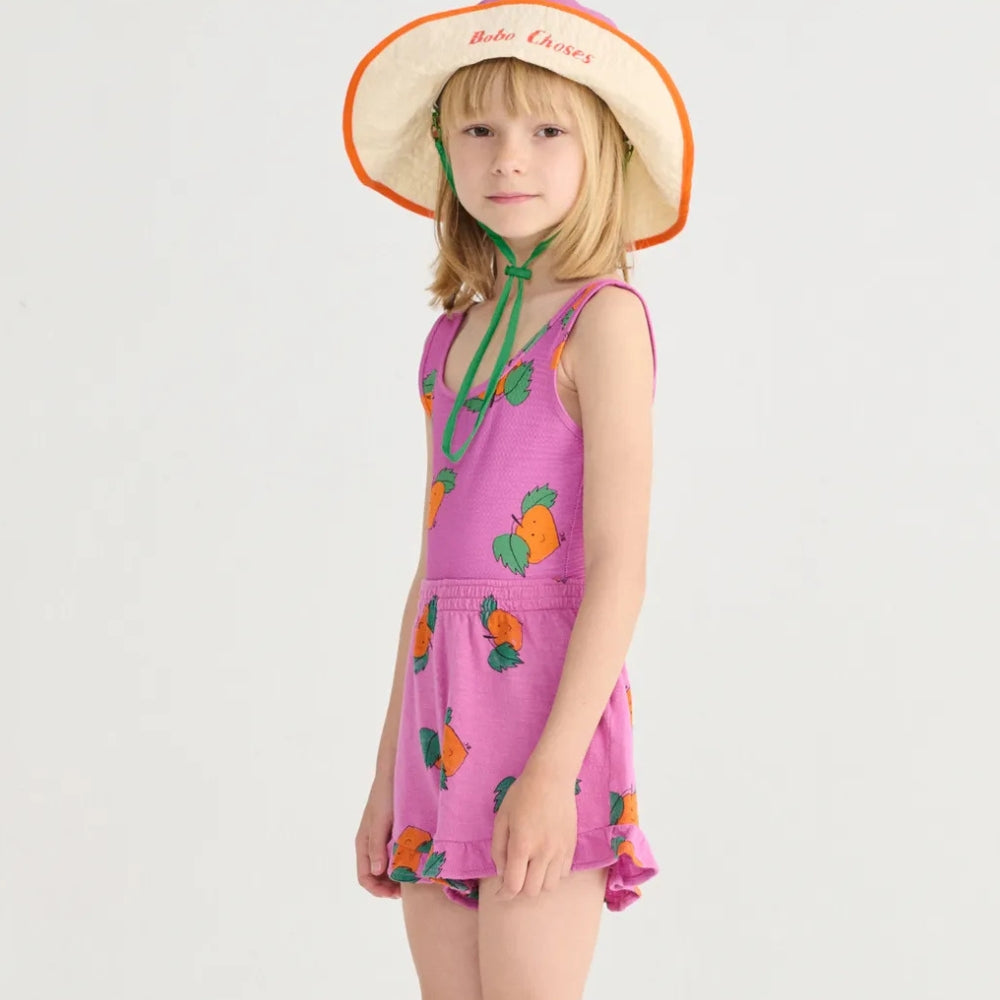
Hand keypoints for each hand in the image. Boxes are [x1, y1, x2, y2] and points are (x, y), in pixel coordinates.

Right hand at [355, 774, 400, 899]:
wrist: (394, 772)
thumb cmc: (385, 794)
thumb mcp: (381, 820)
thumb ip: (377, 845)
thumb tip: (377, 871)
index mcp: (363, 843)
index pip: (365, 877)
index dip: (378, 890)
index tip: (396, 894)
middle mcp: (370, 844)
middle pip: (375, 875)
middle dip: (388, 886)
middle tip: (407, 891)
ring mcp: (381, 838)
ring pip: (385, 866)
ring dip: (395, 876)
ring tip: (412, 879)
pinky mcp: (392, 832)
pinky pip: (394, 854)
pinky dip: (401, 863)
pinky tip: (415, 862)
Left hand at [490, 762, 576, 899]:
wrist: (551, 778)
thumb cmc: (522, 795)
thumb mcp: (501, 818)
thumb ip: (498, 849)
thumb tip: (502, 873)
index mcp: (522, 845)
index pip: (514, 885)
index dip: (504, 894)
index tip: (500, 894)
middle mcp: (543, 852)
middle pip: (532, 891)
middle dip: (520, 889)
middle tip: (515, 878)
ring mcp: (560, 850)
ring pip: (550, 886)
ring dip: (538, 884)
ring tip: (531, 870)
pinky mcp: (571, 846)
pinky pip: (563, 873)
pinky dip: (552, 874)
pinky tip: (545, 861)